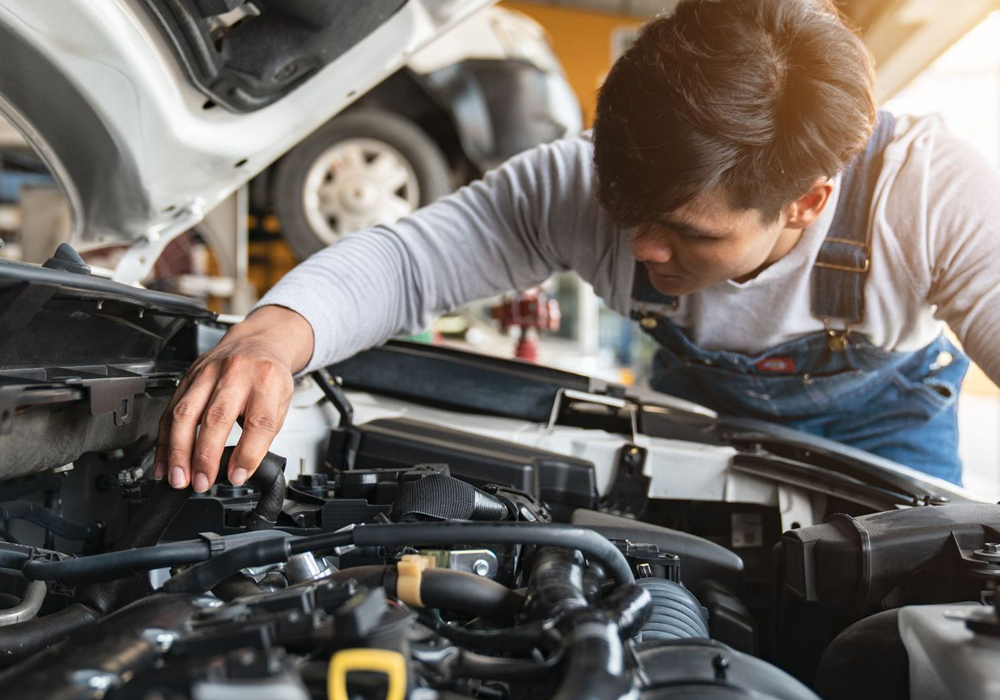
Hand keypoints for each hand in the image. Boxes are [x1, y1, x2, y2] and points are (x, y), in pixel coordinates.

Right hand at [153, 305, 314, 491]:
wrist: (258, 341)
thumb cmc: (269, 375)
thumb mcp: (281, 402)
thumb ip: (263, 434)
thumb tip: (239, 469)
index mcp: (267, 380)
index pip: (258, 421)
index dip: (247, 453)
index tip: (236, 476)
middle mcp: (236, 373)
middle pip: (216, 417)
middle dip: (204, 456)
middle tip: (200, 483)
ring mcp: (208, 373)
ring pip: (185, 413)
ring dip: (178, 451)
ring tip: (177, 477)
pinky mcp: (188, 376)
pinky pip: (170, 410)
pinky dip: (164, 440)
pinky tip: (164, 461)